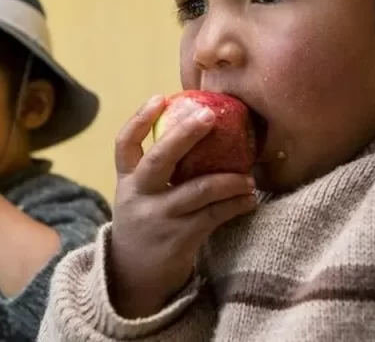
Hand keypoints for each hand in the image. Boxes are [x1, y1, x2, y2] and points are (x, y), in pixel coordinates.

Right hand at [109, 96, 256, 318]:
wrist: (135, 276)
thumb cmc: (146, 222)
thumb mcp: (140, 195)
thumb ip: (158, 169)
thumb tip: (197, 128)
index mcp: (127, 180)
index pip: (125, 143)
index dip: (140, 119)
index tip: (161, 97)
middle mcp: (139, 196)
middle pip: (158, 159)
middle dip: (184, 134)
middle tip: (210, 115)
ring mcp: (159, 217)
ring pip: (198, 190)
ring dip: (228, 179)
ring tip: (248, 176)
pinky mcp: (180, 238)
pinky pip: (214, 216)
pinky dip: (235, 205)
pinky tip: (249, 199)